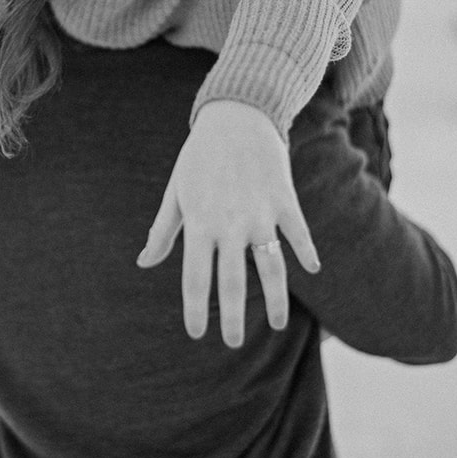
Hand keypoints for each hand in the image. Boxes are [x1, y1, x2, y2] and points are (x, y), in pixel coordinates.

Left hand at [136, 100, 320, 345]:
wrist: (237, 113)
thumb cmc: (199, 155)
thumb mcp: (176, 191)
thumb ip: (163, 231)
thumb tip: (144, 263)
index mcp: (199, 222)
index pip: (196, 277)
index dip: (195, 309)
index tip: (196, 333)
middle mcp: (230, 222)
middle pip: (234, 281)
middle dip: (233, 317)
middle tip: (232, 343)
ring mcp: (261, 212)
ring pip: (272, 266)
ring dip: (276, 299)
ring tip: (279, 325)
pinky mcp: (285, 199)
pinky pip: (298, 233)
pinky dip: (306, 252)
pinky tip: (312, 271)